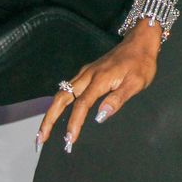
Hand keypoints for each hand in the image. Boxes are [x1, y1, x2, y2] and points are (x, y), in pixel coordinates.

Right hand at [36, 23, 161, 152]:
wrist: (140, 41)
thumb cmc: (141, 63)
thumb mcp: (136, 83)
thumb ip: (117, 99)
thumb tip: (100, 117)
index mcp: (100, 79)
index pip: (81, 105)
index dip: (74, 123)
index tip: (69, 140)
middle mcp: (87, 75)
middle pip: (61, 99)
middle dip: (49, 120)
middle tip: (40, 140)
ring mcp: (85, 73)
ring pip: (61, 93)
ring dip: (50, 113)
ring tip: (44, 132)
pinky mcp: (87, 72)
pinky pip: (67, 89)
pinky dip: (58, 103)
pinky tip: (57, 113)